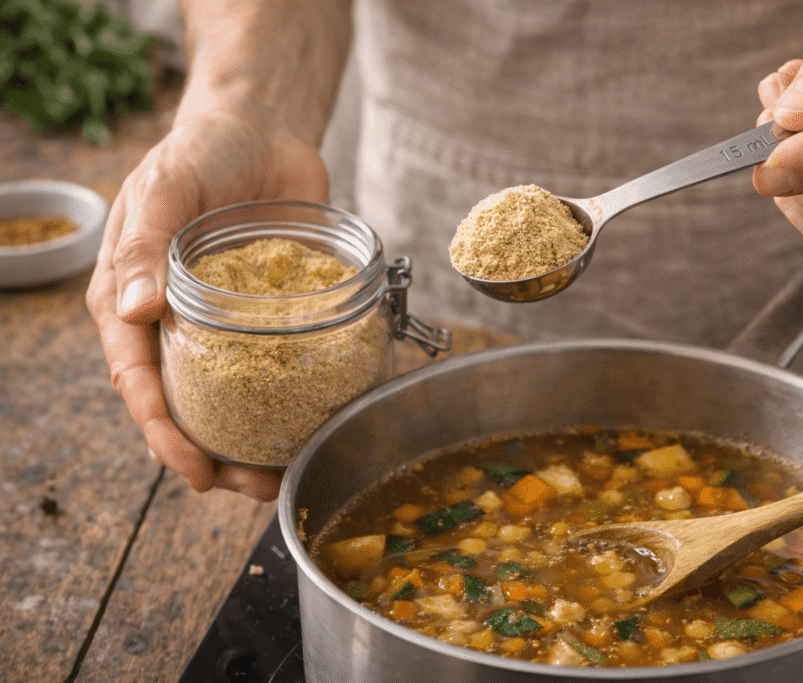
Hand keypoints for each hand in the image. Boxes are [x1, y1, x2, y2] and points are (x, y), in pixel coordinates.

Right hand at [85, 112, 328, 499]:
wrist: (261, 128)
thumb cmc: (200, 152)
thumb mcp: (165, 187)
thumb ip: (146, 246)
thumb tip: (132, 311)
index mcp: (132, 299)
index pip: (138, 380)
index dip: (162, 431)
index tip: (194, 469)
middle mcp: (175, 322)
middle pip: (184, 404)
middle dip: (211, 453)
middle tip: (248, 487)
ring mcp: (226, 323)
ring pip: (231, 396)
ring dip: (250, 441)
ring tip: (279, 475)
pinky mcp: (271, 314)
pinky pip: (279, 364)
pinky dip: (291, 399)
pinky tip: (314, 425)